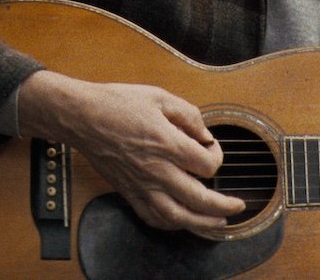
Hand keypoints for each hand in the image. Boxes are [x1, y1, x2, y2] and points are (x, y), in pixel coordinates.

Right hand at [18, 71, 245, 229]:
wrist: (82, 117)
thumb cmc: (118, 103)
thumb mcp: (160, 96)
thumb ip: (189, 115)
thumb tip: (205, 134)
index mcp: (167, 144)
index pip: (207, 165)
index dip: (218, 157)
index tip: (212, 147)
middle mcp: (156, 169)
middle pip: (198, 198)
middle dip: (223, 206)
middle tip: (237, 206)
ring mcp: (141, 185)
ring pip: (176, 216)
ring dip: (201, 223)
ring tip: (217, 223)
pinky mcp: (127, 192)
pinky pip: (151, 217)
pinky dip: (170, 224)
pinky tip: (181, 221)